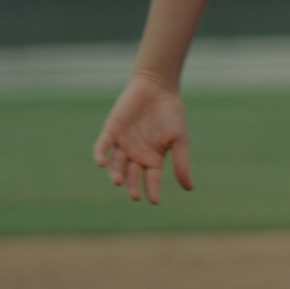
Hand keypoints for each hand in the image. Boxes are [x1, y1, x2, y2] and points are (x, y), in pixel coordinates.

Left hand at [94, 73, 193, 203]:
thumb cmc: (172, 113)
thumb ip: (181, 163)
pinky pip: (103, 146)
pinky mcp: (112, 130)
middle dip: (132, 185)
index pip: (151, 179)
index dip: (152, 190)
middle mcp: (136, 154)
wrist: (158, 87)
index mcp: (153, 158)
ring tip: (117, 181)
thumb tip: (189, 188)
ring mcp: (123, 143)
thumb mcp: (180, 140)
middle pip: (131, 175)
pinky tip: (101, 163)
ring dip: (115, 173)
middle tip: (134, 195)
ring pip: (116, 163)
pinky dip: (101, 154)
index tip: (154, 201)